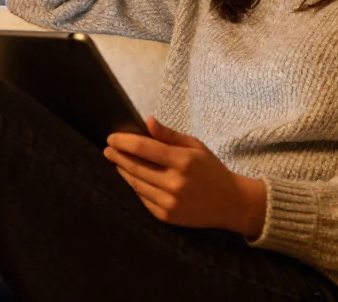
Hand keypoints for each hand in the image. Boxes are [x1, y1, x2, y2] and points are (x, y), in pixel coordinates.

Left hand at [103, 116, 266, 237]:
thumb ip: (170, 135)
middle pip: (136, 167)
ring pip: (136, 184)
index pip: (144, 149)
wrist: (230, 203)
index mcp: (183, 161)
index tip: (111, 138)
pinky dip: (136, 188)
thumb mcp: (196, 146)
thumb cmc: (211, 169)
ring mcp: (169, 202)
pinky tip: (132, 179)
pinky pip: (143, 199)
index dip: (124, 142)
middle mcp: (175, 183)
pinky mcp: (166, 216)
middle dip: (118, 156)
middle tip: (107, 149)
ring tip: (117, 162)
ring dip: (124, 172)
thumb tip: (148, 121)